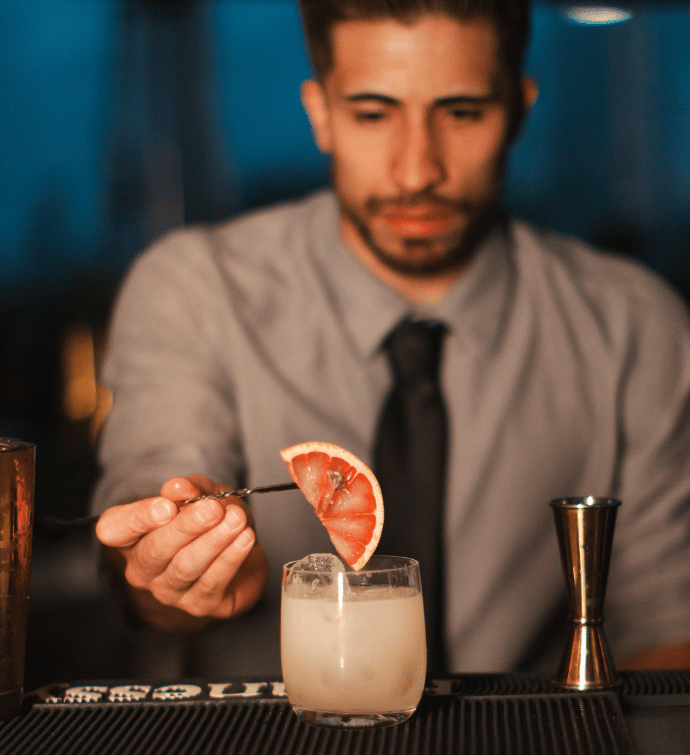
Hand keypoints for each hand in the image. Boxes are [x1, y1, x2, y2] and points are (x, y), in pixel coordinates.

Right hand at [95, 475, 268, 630]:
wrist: (242, 551)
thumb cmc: (213, 520)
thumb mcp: (203, 493)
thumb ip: (190, 488)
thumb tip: (177, 488)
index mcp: (132, 536)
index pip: (115, 529)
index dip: (138, 518)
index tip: (167, 506)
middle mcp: (143, 568)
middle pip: (155, 550)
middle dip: (186, 527)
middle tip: (213, 509)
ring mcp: (168, 590)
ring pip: (185, 567)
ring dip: (214, 541)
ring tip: (237, 519)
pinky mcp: (198, 605)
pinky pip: (212, 582)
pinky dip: (231, 558)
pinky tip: (245, 538)